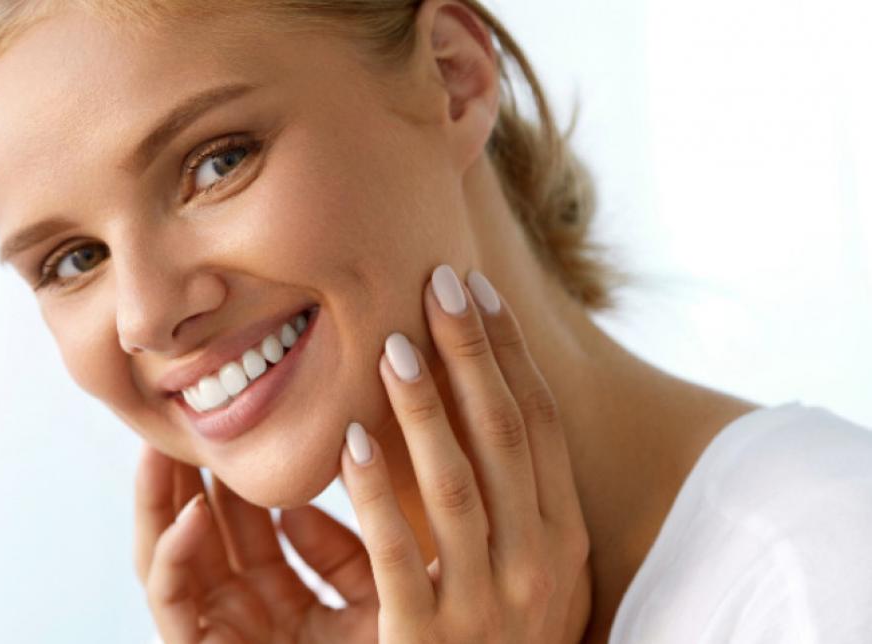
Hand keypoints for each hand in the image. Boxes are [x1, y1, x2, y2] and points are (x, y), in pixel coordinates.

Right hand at [134, 445, 379, 642]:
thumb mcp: (370, 598)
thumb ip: (340, 553)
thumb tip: (292, 510)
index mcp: (278, 597)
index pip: (242, 524)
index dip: (232, 474)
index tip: (230, 421)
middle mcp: (241, 610)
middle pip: (195, 530)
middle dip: (182, 475)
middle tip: (180, 418)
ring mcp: (216, 630)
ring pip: (165, 555)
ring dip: (157, 500)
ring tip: (158, 447)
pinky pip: (171, 598)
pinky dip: (174, 552)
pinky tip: (194, 510)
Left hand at [340, 265, 591, 641]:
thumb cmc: (499, 638)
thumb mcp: (525, 569)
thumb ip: (505, 502)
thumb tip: (459, 410)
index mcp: (564, 538)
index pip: (540, 426)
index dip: (511, 356)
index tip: (480, 292)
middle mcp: (541, 564)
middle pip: (505, 437)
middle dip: (473, 356)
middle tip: (439, 283)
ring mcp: (491, 604)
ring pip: (457, 485)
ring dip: (427, 409)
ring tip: (392, 345)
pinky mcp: (431, 638)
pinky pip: (399, 554)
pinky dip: (376, 495)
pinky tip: (353, 439)